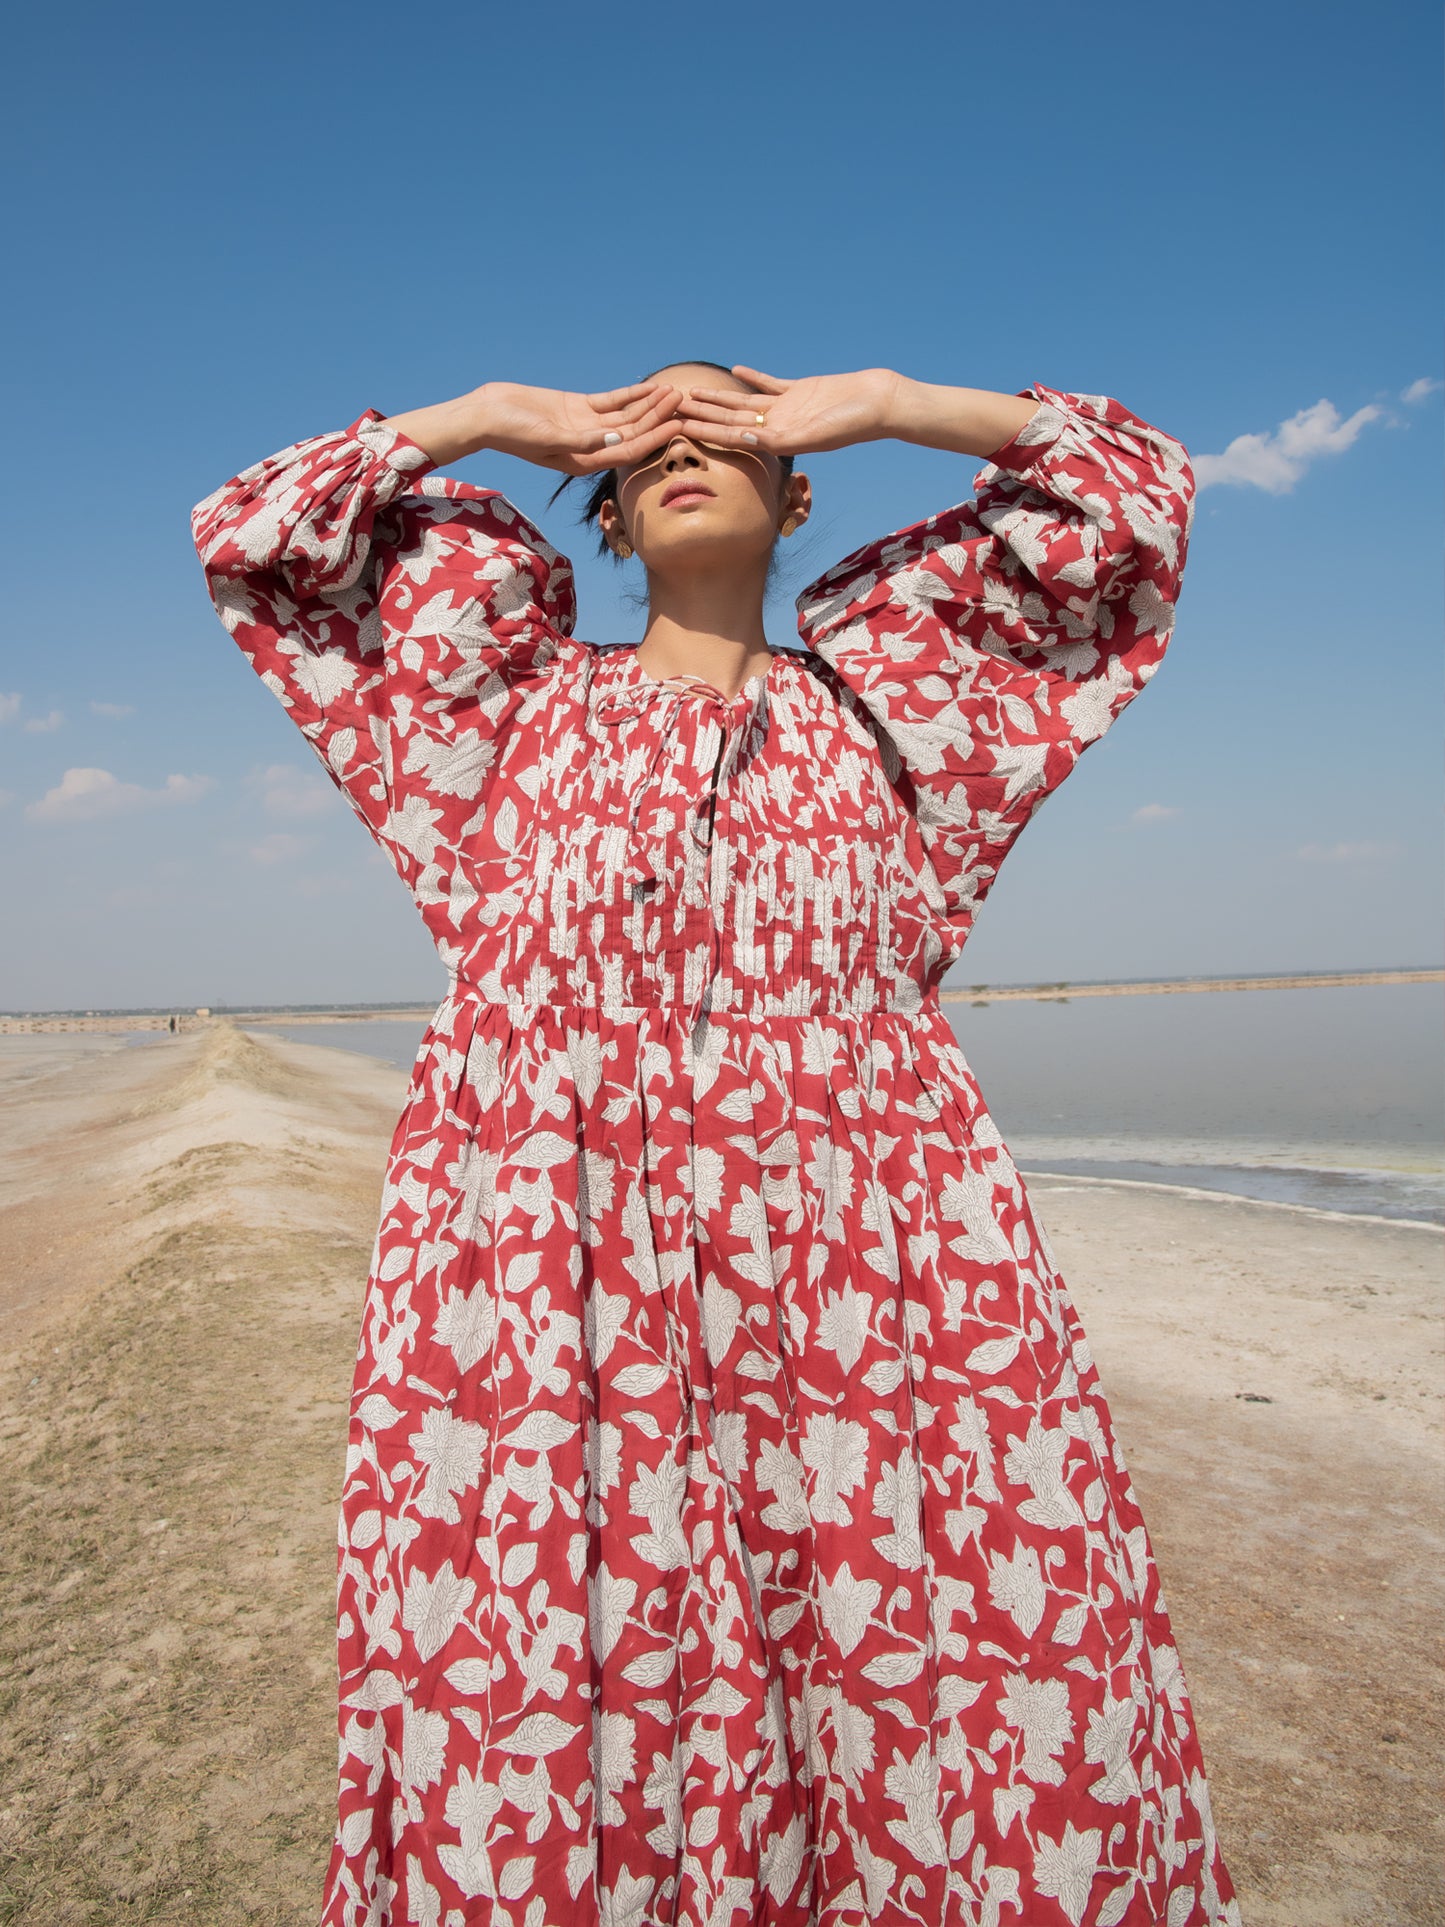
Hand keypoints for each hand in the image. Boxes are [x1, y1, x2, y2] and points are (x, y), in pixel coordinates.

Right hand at [477, 380, 685, 474]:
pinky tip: (649, 387)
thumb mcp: (547, 438)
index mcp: (585, 462)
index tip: (678, 425)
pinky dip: (631, 396)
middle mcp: (590, 447)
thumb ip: (581, 441)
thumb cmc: (512, 432)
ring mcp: (586, 427)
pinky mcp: (578, 408)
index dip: (656, 439)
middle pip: (634, 434)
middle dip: (660, 419)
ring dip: (650, 406)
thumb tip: (614, 439)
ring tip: (673, 391)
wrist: (487, 414)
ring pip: (627, 417)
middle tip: (684, 402)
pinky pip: (611, 403)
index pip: (630, 452)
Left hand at [673, 365, 900, 457]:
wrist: (878, 403)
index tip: (678, 426)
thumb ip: (779, 438)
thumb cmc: (851, 425)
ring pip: (744, 402)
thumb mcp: (812, 435)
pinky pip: (770, 384)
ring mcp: (788, 408)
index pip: (732, 436)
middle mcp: (778, 425)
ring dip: (718, 398)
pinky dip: (753, 377)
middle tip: (670, 408)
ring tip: (692, 392)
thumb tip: (745, 436)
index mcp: (777, 440)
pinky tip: (735, 371)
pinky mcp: (799, 391)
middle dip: (700, 415)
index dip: (703, 430)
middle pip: (730, 420)